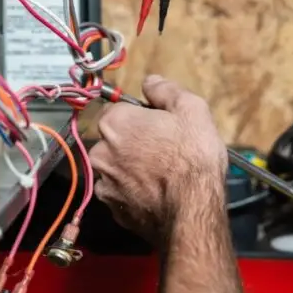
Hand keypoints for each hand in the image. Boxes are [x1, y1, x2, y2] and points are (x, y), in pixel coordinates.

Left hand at [89, 75, 226, 241]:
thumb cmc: (192, 156)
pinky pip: (122, 193)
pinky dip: (135, 192)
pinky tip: (157, 193)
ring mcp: (104, 184)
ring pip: (116, 168)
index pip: (118, 109)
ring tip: (164, 175)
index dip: (141, 115)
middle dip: (134, 142)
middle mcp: (100, 152)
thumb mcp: (192, 109)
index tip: (161, 124)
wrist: (192, 210)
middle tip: (165, 149)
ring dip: (132, 168)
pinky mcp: (113, 210)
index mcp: (114, 123)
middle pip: (114, 139)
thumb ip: (166, 90)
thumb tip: (150, 82)